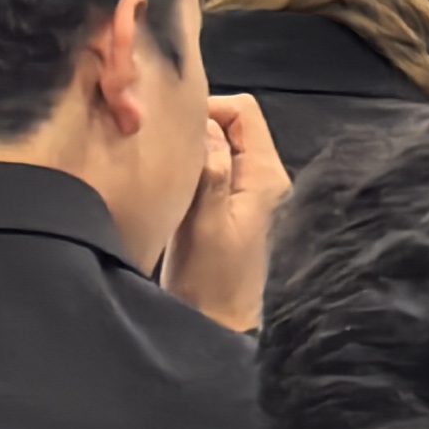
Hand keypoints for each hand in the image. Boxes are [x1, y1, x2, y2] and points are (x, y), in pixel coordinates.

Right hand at [163, 93, 291, 333]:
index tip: (173, 127)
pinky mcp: (228, 204)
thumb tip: (203, 124)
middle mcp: (263, 177)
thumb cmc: (211, 277)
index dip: (209, 108)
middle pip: (232, 124)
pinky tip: (168, 179)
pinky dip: (191, 164)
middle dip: (197, 125)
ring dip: (192, 147)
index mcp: (266, 175)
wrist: (216, 320)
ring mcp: (247, 191)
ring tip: (162, 161)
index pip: (244, 112)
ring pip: (219, 145)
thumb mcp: (205, 222)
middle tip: (162, 143)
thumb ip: (209, 171)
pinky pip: (212, 167)